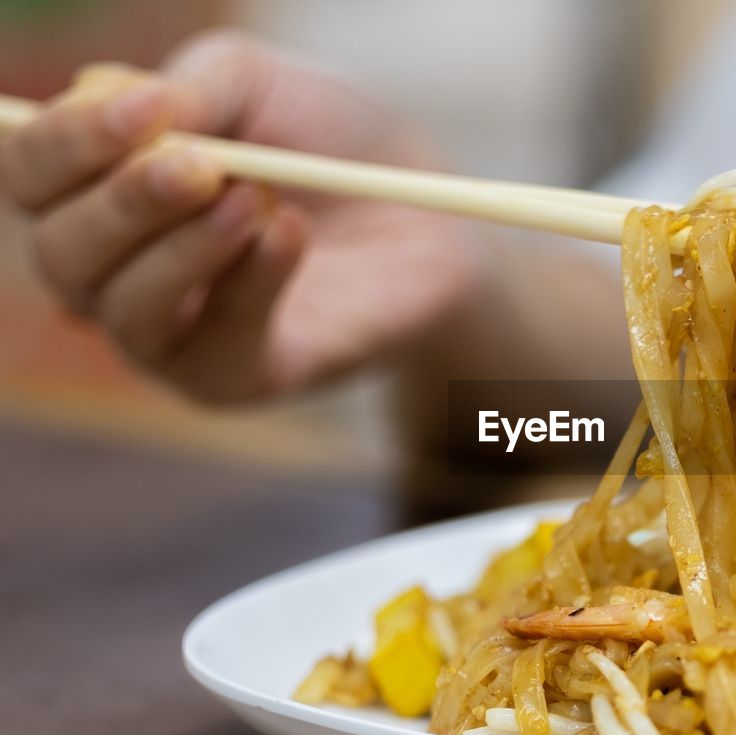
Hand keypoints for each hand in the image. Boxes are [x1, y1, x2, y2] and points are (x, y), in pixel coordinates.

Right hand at [0, 30, 480, 402]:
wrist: (427, 216)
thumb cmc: (329, 146)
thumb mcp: (258, 86)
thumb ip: (189, 87)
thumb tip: (112, 98)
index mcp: (100, 190)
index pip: (32, 175)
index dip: (68, 141)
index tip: (148, 106)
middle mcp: (116, 271)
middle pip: (61, 252)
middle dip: (123, 203)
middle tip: (201, 166)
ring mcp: (171, 335)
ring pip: (124, 309)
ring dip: (186, 248)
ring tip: (257, 199)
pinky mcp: (235, 378)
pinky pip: (213, 343)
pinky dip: (248, 283)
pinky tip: (288, 234)